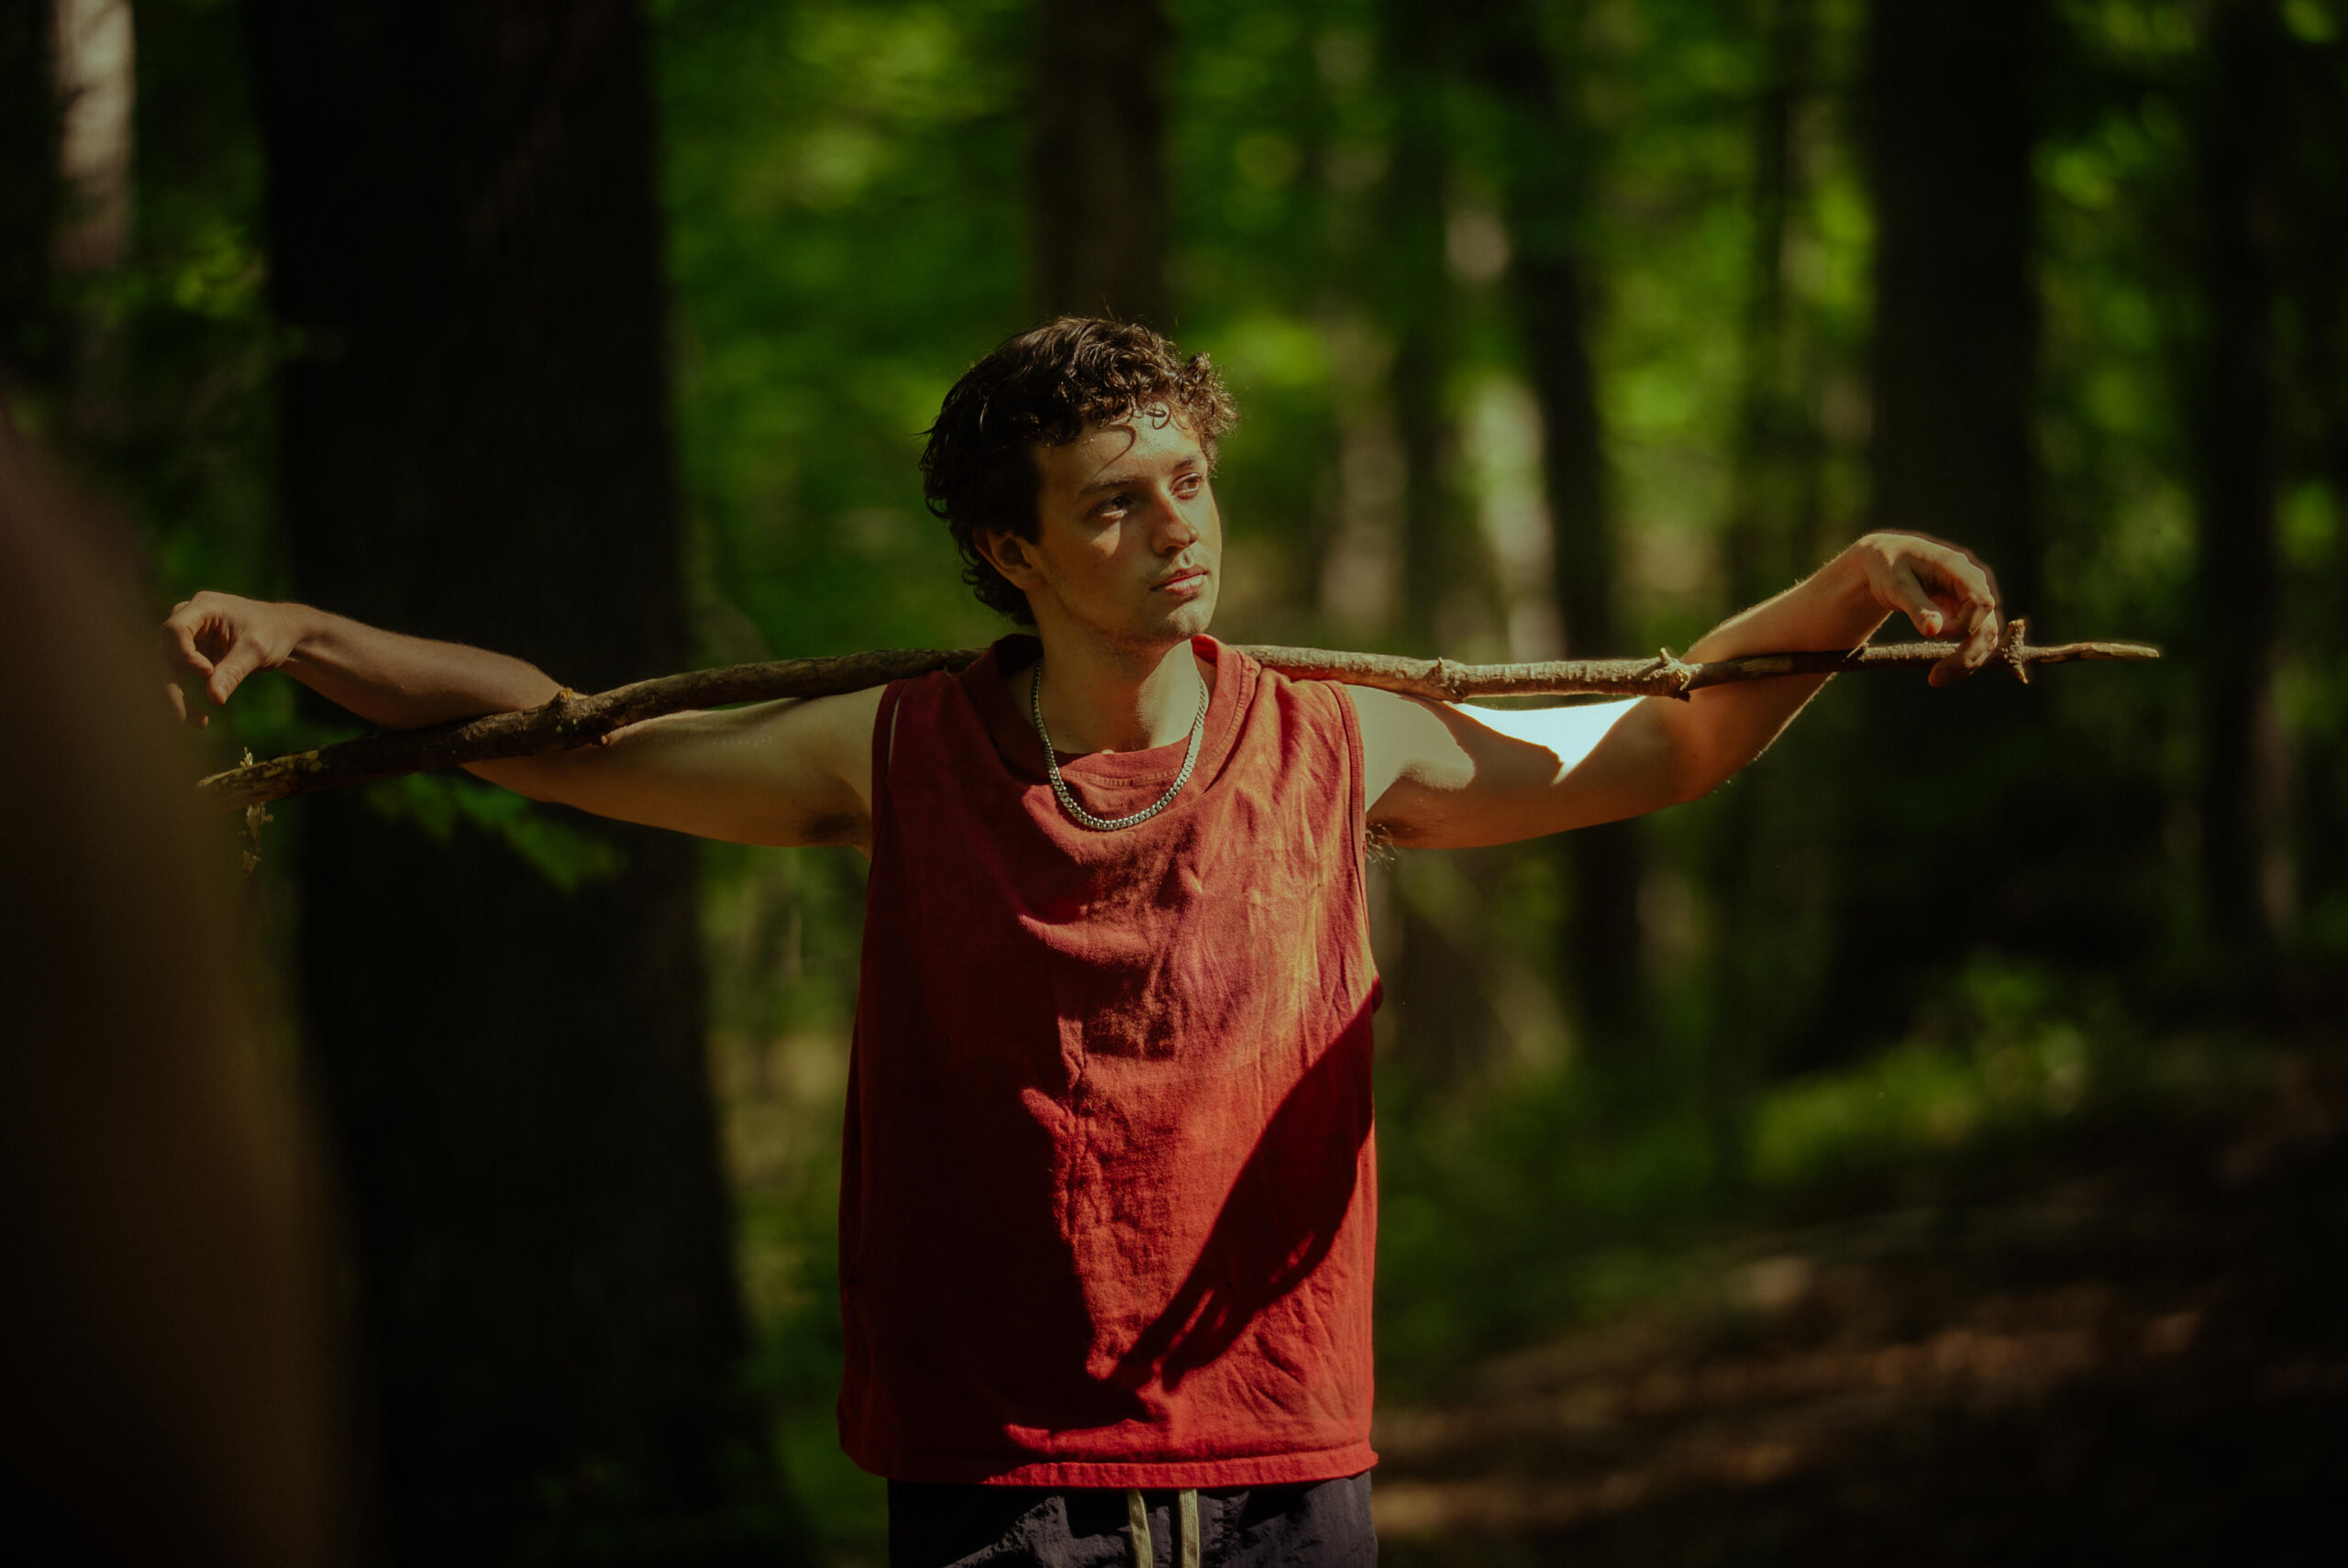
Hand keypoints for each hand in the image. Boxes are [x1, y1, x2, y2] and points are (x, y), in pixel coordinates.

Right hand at [159, 591, 305, 726]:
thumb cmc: (272, 633)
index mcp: (204, 607)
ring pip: (168, 668)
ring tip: (198, 722)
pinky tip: (199, 720)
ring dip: (177, 696)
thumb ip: (234, 671)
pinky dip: (186, 697)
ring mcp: (187, 637)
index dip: (184, 654)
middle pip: (166, 652)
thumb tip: (214, 699)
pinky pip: (178, 677)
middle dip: (171, 684)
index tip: (206, 672)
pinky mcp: (189, 654)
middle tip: (180, 715)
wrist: (282, 633)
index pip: (176, 630)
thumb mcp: (257, 651)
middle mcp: (188, 619)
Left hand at [1846, 532, 2002, 685]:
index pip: (1981, 602)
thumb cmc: (1889, 567)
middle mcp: (1973, 584)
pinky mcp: (1967, 613)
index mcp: (1959, 569)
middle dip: (1967, 654)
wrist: (1886, 560)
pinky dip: (1963, 656)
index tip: (1935, 635)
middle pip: (1988, 625)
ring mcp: (1973, 599)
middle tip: (1935, 679)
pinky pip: (1975, 638)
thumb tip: (1934, 633)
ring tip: (1936, 679)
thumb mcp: (1896, 585)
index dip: (1965, 625)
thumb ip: (1917, 607)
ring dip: (1966, 661)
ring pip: (1985, 636)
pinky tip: (1942, 672)